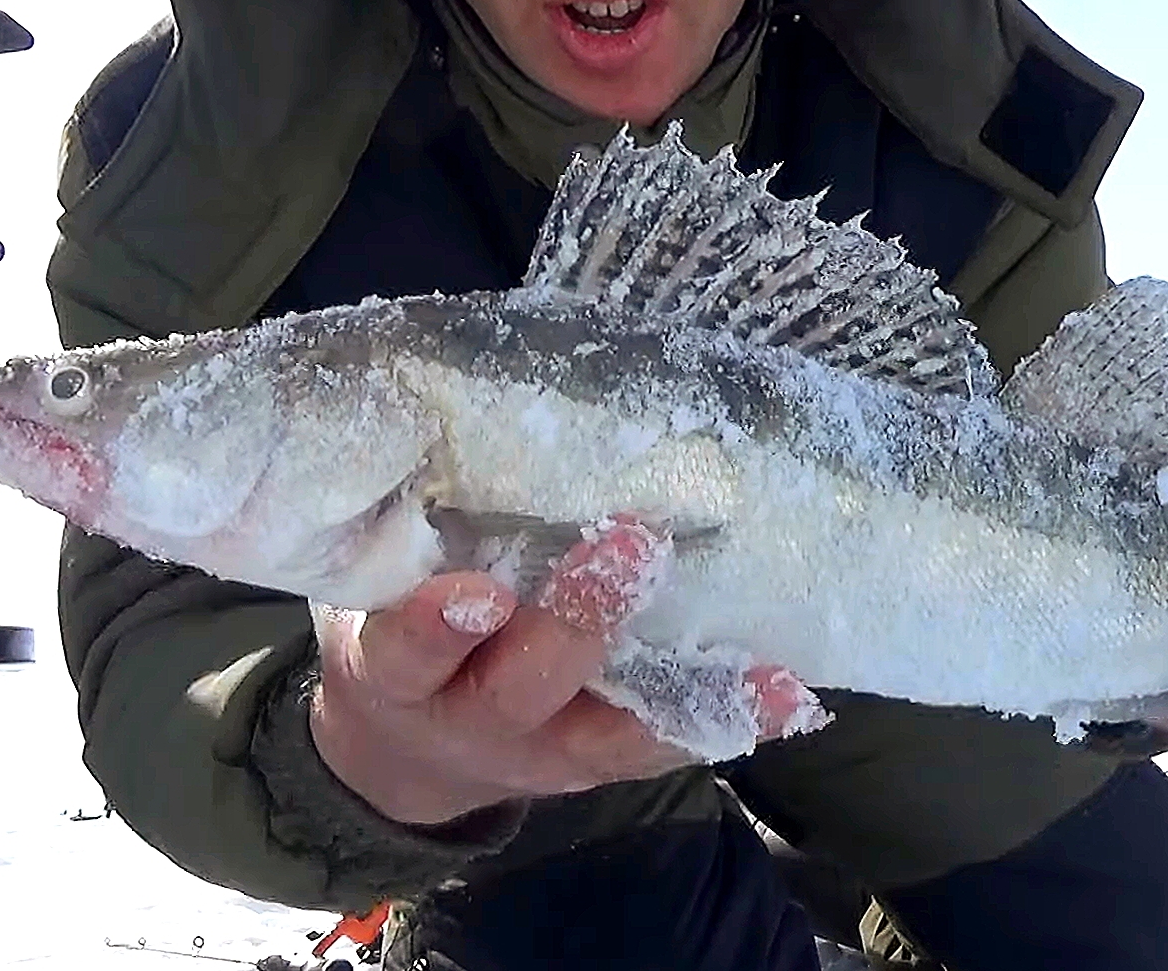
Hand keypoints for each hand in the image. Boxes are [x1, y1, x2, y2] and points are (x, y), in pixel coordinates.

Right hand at [308, 516, 808, 824]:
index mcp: (398, 671)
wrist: (415, 747)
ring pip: (610, 733)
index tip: (478, 590)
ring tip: (754, 658)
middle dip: (578, 620)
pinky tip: (789, 691)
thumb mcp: (378, 584)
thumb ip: (413, 527)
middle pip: (520, 688)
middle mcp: (472, 719)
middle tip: (633, 543)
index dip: (439, 627)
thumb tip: (469, 403)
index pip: (407, 653)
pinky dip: (729, 718)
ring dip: (682, 687)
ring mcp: (544, 752)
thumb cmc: (407, 626)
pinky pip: (666, 746)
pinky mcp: (603, 764)